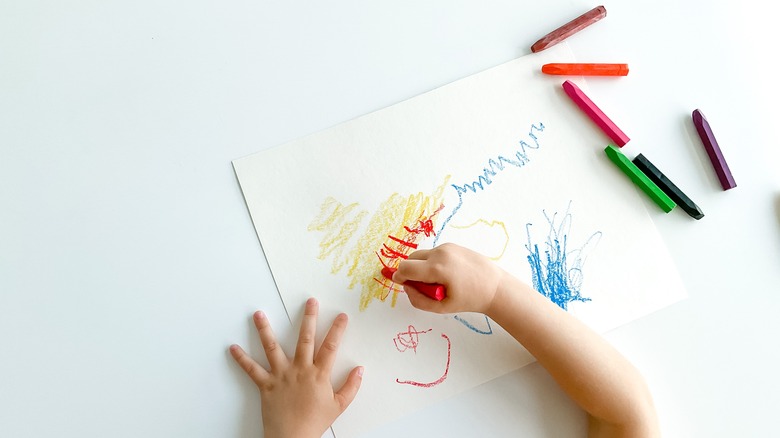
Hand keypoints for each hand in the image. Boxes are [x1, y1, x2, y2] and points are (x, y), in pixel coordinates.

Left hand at [229, 298, 362, 437]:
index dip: (337, 329)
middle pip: (305, 339)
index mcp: (319, 374)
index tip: (341, 315)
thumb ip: (351, 386)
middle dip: (309, 318)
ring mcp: (281, 375)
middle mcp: (300, 370)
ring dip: (265, 330)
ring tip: (258, 314)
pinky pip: (252, 370)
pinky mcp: (266, 385)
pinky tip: (233, 348)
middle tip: (310, 301)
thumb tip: (360, 370)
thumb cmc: (314, 423)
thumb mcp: (338, 406)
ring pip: (272, 348)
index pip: (330, 346)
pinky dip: (241, 359)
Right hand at [391, 243, 508, 314]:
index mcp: (437, 269)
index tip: (402, 284)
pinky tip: (447, 274)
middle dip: (411, 272)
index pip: (405, 268)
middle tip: (423, 287)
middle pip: (411, 259)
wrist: (495, 287)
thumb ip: (418, 300)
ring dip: (422, 267)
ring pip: (422, 255)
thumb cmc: (470, 300)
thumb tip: (406, 287)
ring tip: (439, 281)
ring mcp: (447, 247)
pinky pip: (434, 253)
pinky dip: (433, 262)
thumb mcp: (441, 308)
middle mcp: (440, 253)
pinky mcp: (452, 245)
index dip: (399, 277)